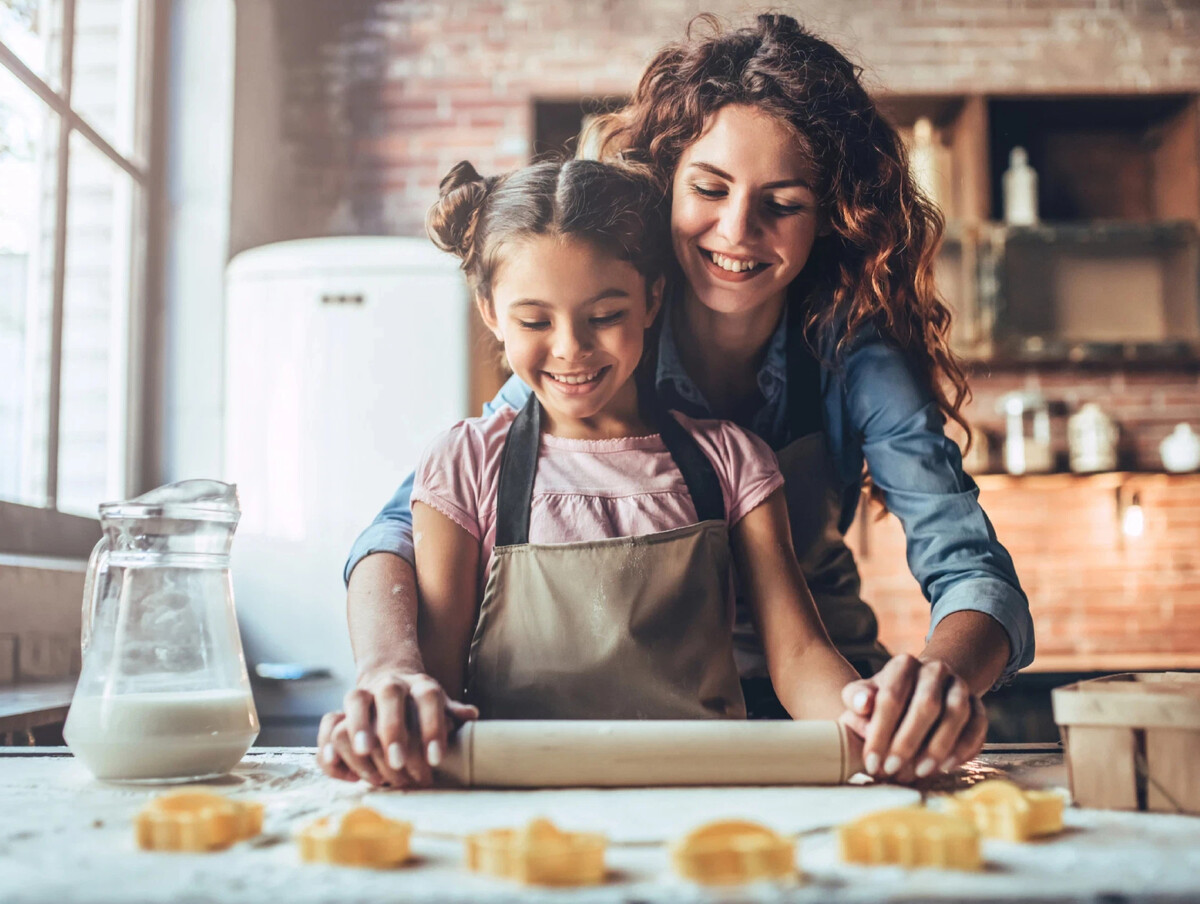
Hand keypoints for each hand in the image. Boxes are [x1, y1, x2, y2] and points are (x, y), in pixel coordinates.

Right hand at [316, 669, 477, 787]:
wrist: (389, 681)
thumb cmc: (420, 705)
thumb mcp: (441, 706)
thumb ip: (452, 713)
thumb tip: (471, 715)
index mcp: (419, 684)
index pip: (428, 697)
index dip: (432, 726)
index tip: (435, 759)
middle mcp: (389, 684)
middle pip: (390, 695)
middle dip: (393, 730)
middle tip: (398, 764)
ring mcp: (362, 695)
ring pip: (354, 702)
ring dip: (359, 733)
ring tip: (368, 767)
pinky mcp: (339, 711)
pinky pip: (328, 723)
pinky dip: (329, 747)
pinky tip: (343, 772)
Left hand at [838, 654, 986, 783]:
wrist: (924, 688)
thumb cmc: (888, 697)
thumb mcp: (865, 694)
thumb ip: (857, 698)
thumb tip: (862, 704)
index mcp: (903, 664)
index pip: (891, 696)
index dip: (880, 732)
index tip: (872, 761)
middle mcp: (935, 670)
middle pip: (926, 704)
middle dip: (908, 742)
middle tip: (893, 770)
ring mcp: (959, 686)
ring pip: (956, 713)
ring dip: (939, 746)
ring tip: (920, 771)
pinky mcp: (978, 704)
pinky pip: (978, 725)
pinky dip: (965, 747)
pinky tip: (947, 766)